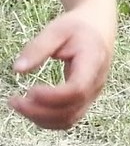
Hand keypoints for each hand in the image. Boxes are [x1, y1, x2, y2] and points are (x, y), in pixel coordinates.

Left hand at [8, 7, 113, 129]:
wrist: (99, 25)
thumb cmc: (78, 26)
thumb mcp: (57, 29)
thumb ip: (38, 48)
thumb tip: (17, 69)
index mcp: (93, 62)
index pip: (77, 89)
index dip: (52, 96)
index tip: (29, 90)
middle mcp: (96, 83)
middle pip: (71, 110)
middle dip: (39, 111)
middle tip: (14, 100)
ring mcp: (93, 93)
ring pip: (69, 119)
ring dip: (42, 118)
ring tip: (19, 104)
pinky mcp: (86, 98)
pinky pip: (69, 118)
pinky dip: (48, 119)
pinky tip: (32, 108)